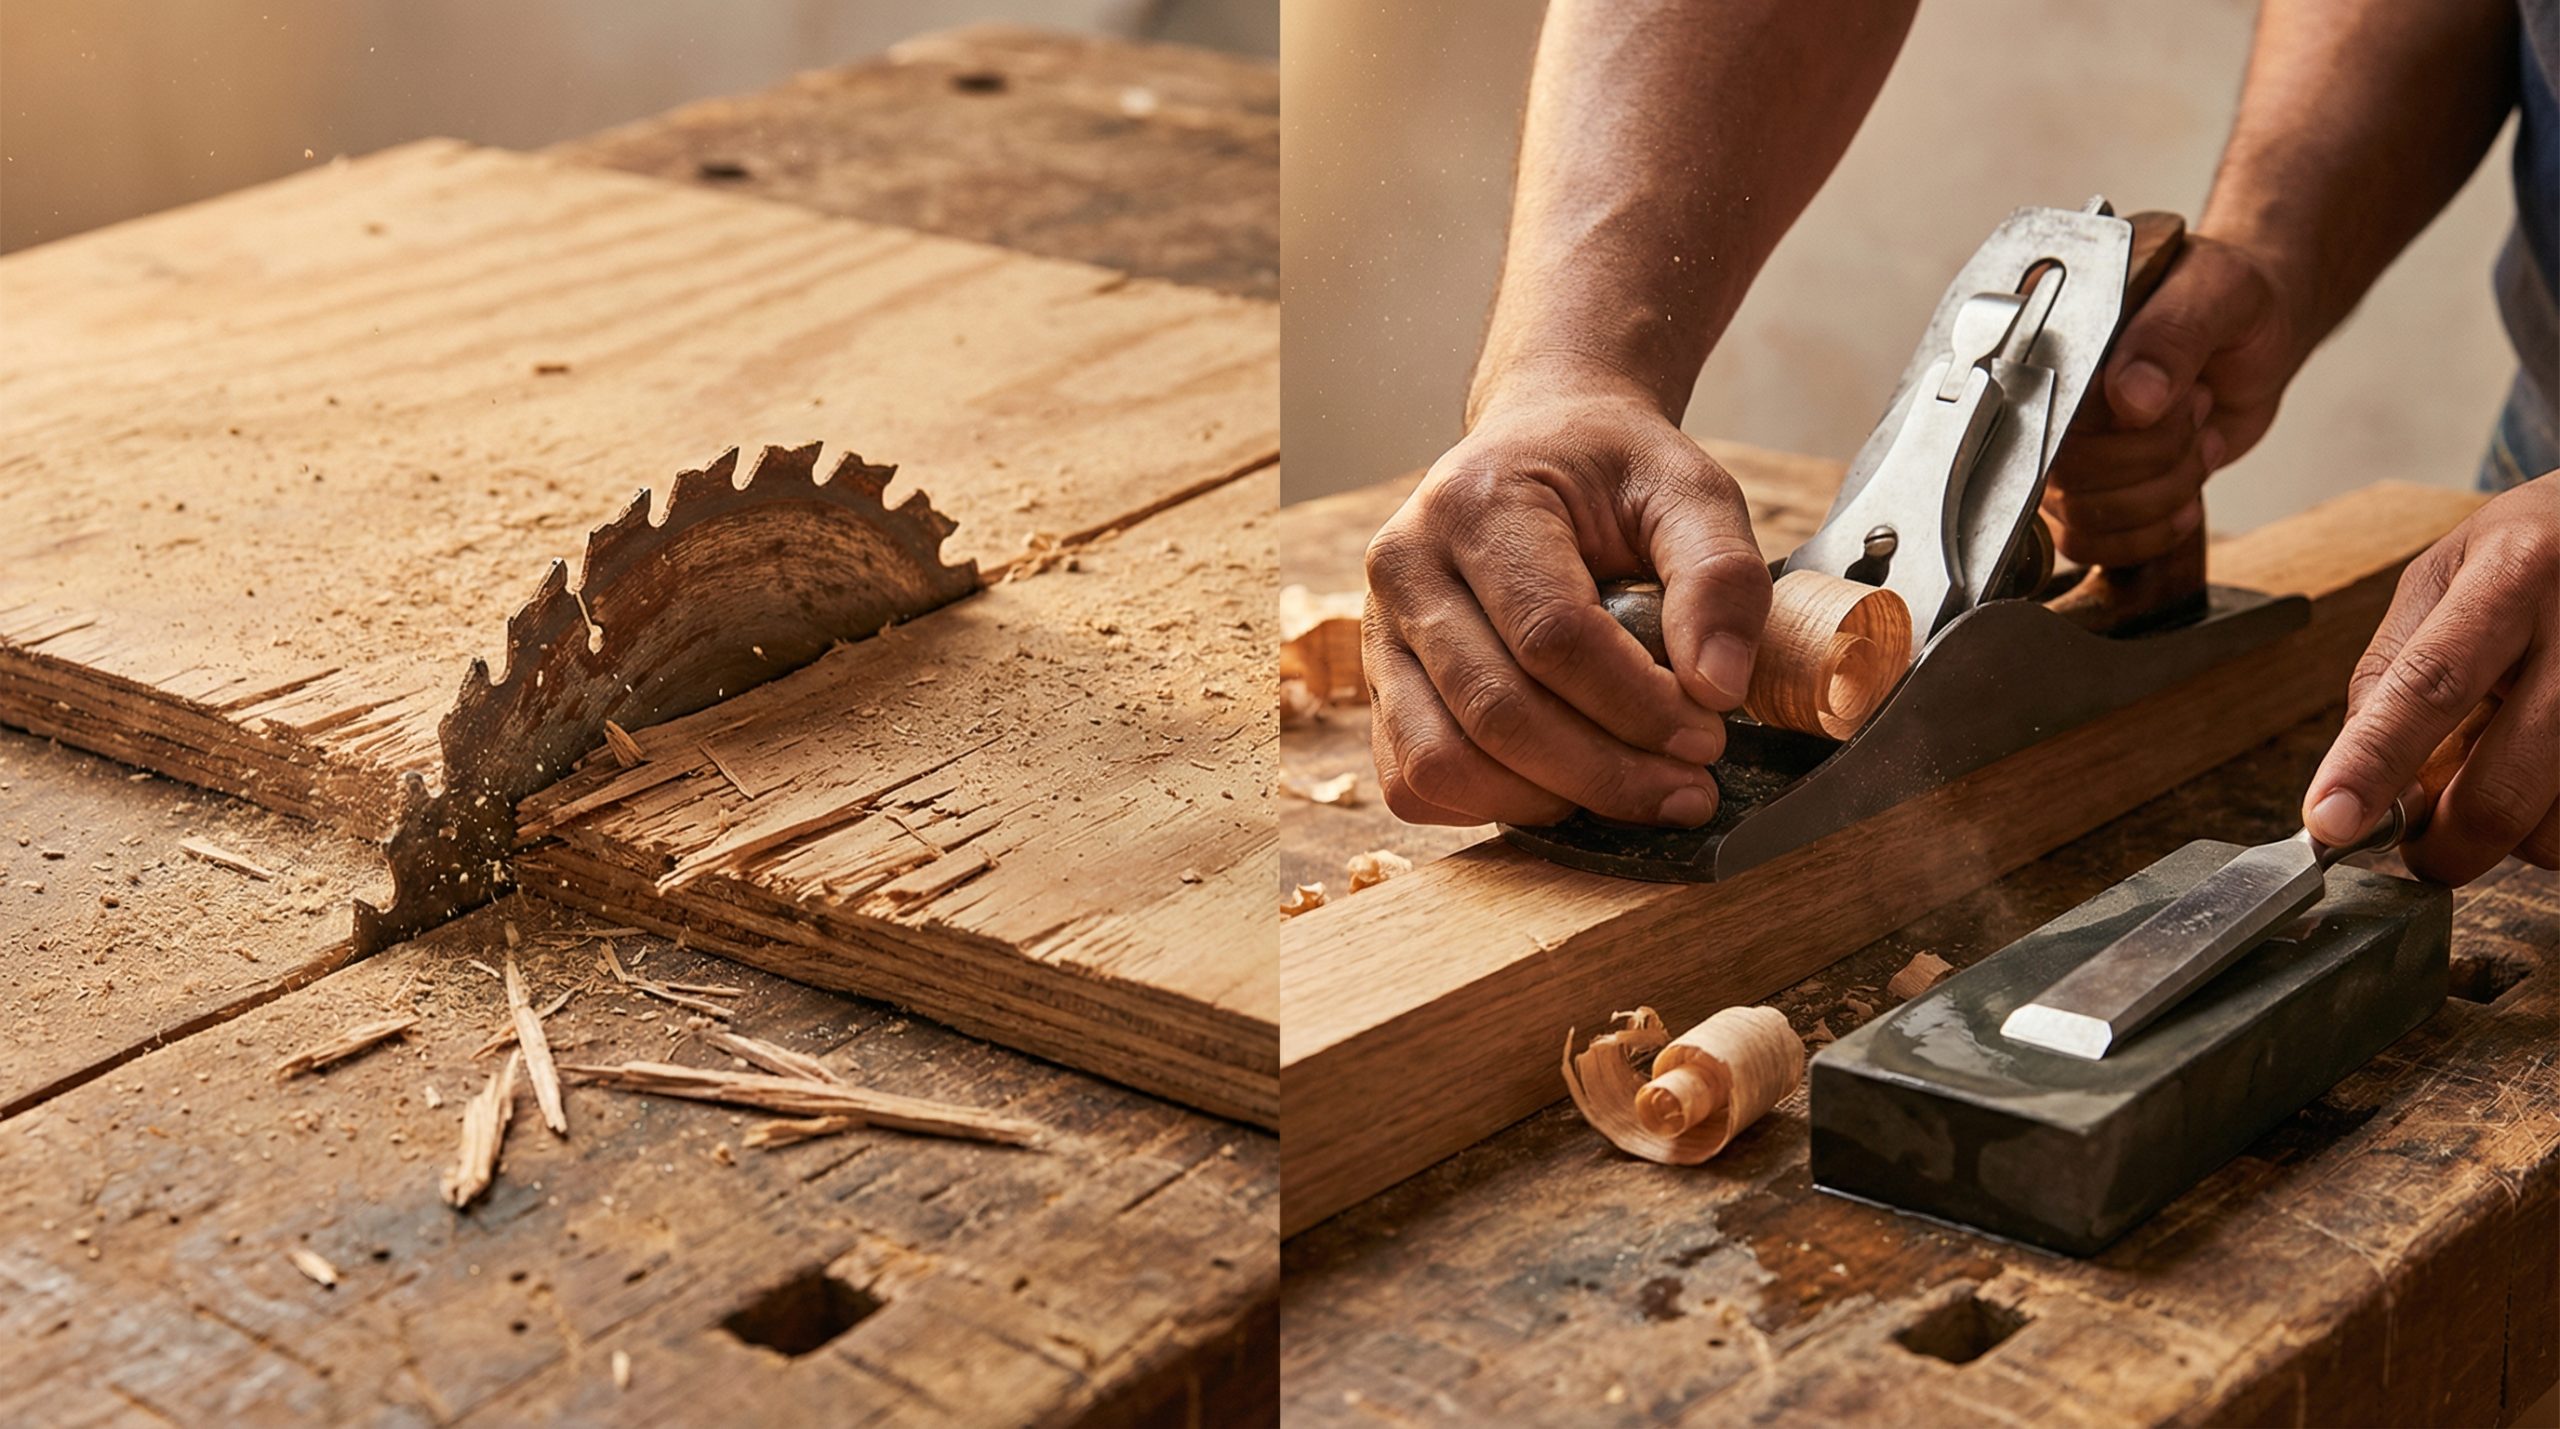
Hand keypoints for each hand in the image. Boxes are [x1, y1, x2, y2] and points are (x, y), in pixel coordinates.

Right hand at [1363, 381, 1769, 826]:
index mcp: (1476, 504)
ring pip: (1442, 762)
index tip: (1709, 736)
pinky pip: (1413, 782)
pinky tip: (1564, 787)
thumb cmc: (1613, 473)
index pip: (1550, 635)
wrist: (1538, 445)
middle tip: (1689, 791)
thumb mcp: (1689, 491)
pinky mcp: (1378, 685)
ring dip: (1547, 802)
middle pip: (1495, 711)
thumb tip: (1719, 688)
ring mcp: (1379, 633)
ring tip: (1628, 791)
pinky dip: (1491, 807)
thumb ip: (1720, 575)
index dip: (1636, 705)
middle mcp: (1406, 567)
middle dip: (1604, 772)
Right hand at [2041, 234, 2304, 566]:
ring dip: (2161, 492)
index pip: (2045, 408)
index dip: (2112, 422)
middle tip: (2196, 408)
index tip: (2167, 400)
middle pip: (2064, 473)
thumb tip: (2131, 400)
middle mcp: (2042, 399)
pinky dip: (2148, 532)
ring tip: (2198, 438)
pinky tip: (2188, 494)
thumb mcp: (2217, 292)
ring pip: (2082, 516)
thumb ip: (2172, 336)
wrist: (2257, 331)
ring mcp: (2061, 450)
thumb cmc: (2232, 298)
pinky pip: (2089, 544)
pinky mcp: (2089, 488)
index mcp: (2052, 338)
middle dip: (2153, 456)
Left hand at [2304, 474, 2559, 883]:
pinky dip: (2552, 823)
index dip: (2373, 761)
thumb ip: (2393, 671)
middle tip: (2421, 845)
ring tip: (2505, 769)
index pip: (2430, 684)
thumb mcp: (2447, 577)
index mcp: (2514, 574)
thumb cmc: (2532, 558)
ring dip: (2510, 834)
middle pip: (2501, 787)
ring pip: (2554, 830)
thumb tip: (2355, 782)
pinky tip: (2548, 769)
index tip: (2330, 823)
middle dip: (2443, 845)